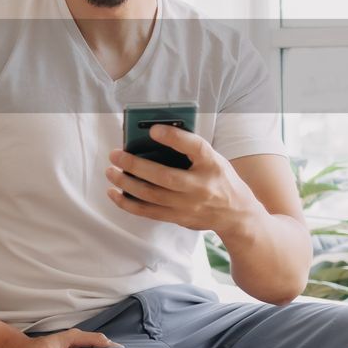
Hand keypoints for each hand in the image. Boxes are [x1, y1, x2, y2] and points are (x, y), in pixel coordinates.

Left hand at [105, 123, 263, 235]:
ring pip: (152, 196)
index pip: (195, 147)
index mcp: (212, 164)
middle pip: (165, 177)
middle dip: (136, 165)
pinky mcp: (178, 218)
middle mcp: (201, 186)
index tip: (153, 129)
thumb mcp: (213, 158)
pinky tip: (114, 192)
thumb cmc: (219, 178)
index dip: (174, 137)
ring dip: (126, 184)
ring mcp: (189, 205)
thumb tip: (152, 136)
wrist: (237, 214)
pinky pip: (148, 212)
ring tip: (110, 171)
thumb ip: (189, 149)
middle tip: (115, 154)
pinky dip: (128, 203)